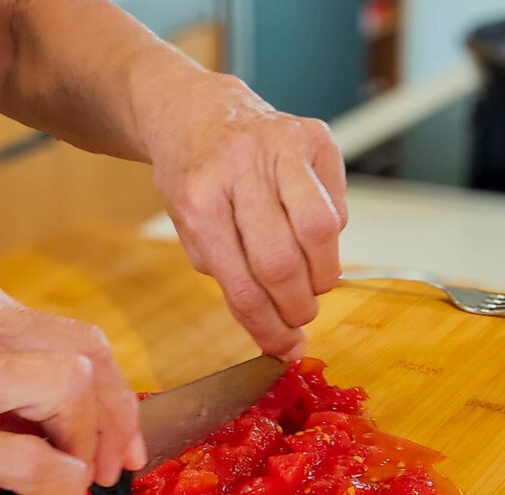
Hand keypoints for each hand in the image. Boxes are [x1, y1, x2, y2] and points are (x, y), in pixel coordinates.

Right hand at [0, 263, 145, 494]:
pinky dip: (52, 483)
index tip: (113, 431)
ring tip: (69, 478)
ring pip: (65, 390)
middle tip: (113, 462)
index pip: (67, 331)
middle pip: (84, 353)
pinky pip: (18, 458)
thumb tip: (27, 410)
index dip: (110, 388)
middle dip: (118, 415)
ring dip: (87, 445)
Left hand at [133, 68, 347, 358]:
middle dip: (297, 306)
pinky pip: (336, 203)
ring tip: (311, 286)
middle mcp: (239, 169)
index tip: (283, 350)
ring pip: (320, 231)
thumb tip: (278, 335)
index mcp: (199, 201)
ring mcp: (280, 147)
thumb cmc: (193, 180)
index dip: (267, 327)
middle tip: (299, 319)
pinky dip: (330, 237)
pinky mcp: (314, 136)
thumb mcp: (189, 229)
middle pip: (282, 262)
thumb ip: (229, 278)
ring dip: (322, 275)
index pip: (241, 284)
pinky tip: (310, 239)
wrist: (197, 113)